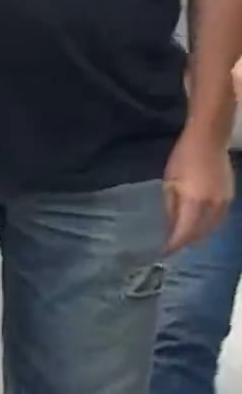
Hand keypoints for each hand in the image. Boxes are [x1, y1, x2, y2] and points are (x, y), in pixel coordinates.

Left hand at [167, 133, 233, 255]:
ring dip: (198, 235)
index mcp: (195, 203)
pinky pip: (218, 218)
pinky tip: (198, 225)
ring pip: (211, 227)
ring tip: (183, 239)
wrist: (209, 140)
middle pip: (200, 234)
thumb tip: (169, 228)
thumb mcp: (169, 183)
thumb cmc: (183, 159)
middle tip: (172, 247)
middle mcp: (213, 206)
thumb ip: (170, 208)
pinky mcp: (230, 197)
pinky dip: (208, 225)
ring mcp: (225, 202)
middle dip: (186, 242)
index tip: (164, 252)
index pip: (185, 233)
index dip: (174, 245)